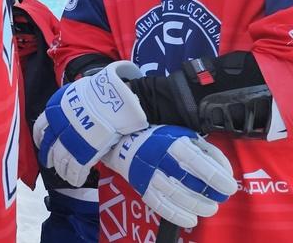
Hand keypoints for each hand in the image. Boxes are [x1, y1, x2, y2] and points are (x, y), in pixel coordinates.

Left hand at [34, 61, 148, 187]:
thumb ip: (71, 106)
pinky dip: (74, 177)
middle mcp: (58, 126)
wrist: (113, 99)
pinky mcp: (83, 153)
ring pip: (60, 160)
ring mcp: (69, 141)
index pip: (40, 127)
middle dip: (48, 157)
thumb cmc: (99, 92)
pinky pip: (75, 169)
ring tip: (64, 175)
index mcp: (54, 110)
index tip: (41, 143)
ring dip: (61, 169)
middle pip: (48, 147)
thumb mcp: (76, 93)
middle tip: (50, 163)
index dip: (40, 138)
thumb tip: (74, 114)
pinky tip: (76, 181)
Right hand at [101, 125, 236, 229]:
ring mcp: (149, 174)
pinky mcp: (143, 188)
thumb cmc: (165, 142)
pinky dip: (176, 215)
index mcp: (173, 144)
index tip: (230, 187)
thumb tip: (226, 171)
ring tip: (209, 209)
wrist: (129, 145)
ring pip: (174, 194)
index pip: (197, 161)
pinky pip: (159, 205)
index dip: (215, 176)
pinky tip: (190, 220)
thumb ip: (208, 152)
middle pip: (186, 180)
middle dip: (207, 193)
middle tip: (220, 198)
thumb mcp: (188, 137)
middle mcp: (159, 158)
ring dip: (196, 205)